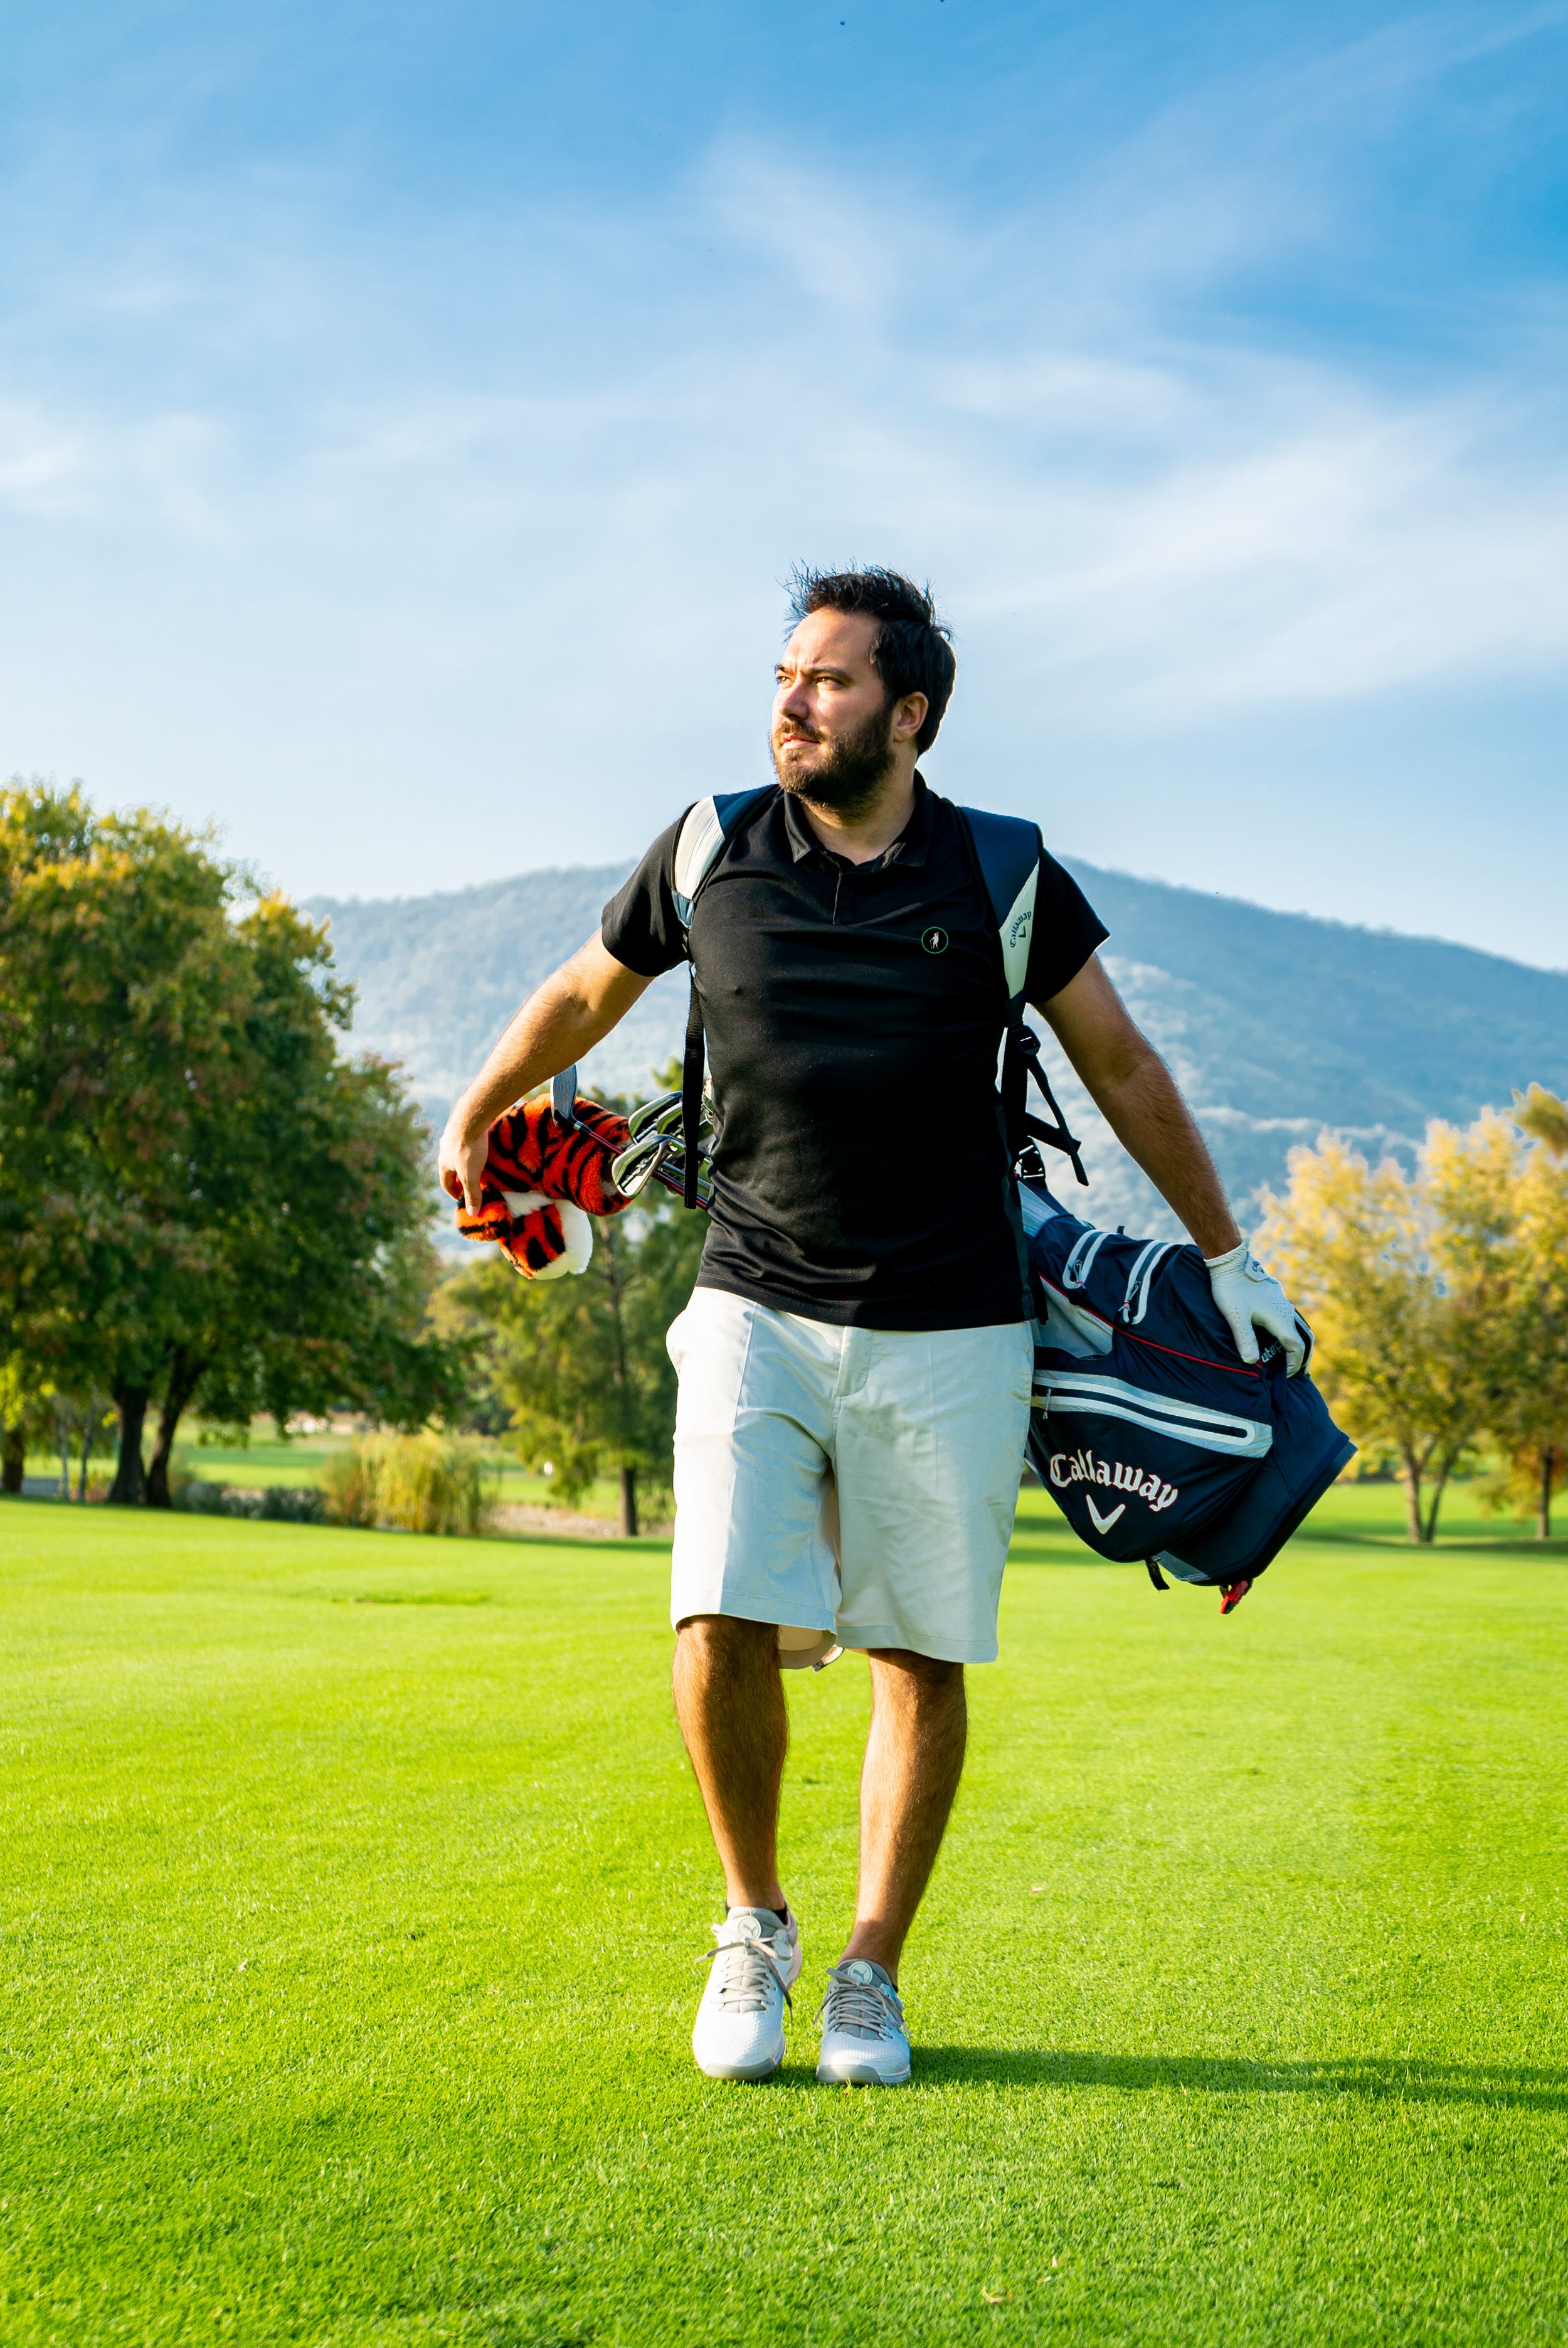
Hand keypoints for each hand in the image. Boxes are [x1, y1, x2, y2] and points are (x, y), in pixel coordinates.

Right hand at [438, 1110, 489, 1214]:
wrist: (471, 1116)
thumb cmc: (469, 1148)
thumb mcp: (471, 1175)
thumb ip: (472, 1193)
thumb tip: (472, 1213)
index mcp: (443, 1163)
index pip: (446, 1183)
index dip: (453, 1192)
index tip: (461, 1198)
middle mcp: (444, 1149)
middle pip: (450, 1167)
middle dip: (459, 1177)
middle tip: (471, 1183)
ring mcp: (452, 1135)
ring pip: (457, 1153)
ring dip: (465, 1161)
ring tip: (477, 1165)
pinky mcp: (462, 1125)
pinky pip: (465, 1140)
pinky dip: (471, 1147)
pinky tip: (481, 1146)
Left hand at [1203, 1241, 1306, 1374]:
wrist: (1230, 1260)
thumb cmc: (1231, 1288)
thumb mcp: (1235, 1316)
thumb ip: (1244, 1339)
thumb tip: (1251, 1362)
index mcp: (1280, 1317)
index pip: (1296, 1347)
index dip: (1294, 1364)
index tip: (1285, 1377)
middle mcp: (1286, 1310)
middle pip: (1304, 1338)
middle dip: (1302, 1357)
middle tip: (1296, 1373)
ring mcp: (1282, 1303)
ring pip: (1298, 1328)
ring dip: (1297, 1345)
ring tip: (1289, 1360)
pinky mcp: (1275, 1298)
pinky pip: (1289, 1320)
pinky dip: (1290, 1334)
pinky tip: (1277, 1338)